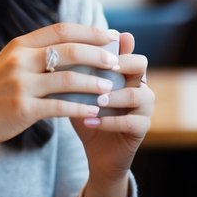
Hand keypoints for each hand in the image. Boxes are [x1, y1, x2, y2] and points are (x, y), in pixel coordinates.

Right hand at [0, 22, 124, 148]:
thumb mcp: (10, 63)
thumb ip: (36, 53)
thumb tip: (73, 46)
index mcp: (19, 45)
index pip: (62, 30)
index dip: (90, 31)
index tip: (112, 36)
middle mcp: (20, 60)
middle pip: (70, 50)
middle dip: (98, 55)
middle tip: (117, 61)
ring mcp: (21, 85)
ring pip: (69, 79)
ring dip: (94, 83)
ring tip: (111, 87)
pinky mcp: (23, 109)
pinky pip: (61, 107)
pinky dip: (81, 108)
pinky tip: (94, 110)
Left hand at [71, 30, 152, 196]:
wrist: (98, 153)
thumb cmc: (88, 116)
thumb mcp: (80, 92)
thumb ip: (75, 73)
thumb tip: (52, 48)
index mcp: (126, 72)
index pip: (126, 48)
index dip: (112, 44)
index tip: (91, 43)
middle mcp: (140, 85)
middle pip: (141, 63)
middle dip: (121, 63)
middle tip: (100, 68)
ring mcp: (145, 107)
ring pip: (137, 94)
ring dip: (113, 96)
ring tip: (94, 100)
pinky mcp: (142, 128)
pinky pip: (131, 121)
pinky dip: (109, 121)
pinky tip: (89, 120)